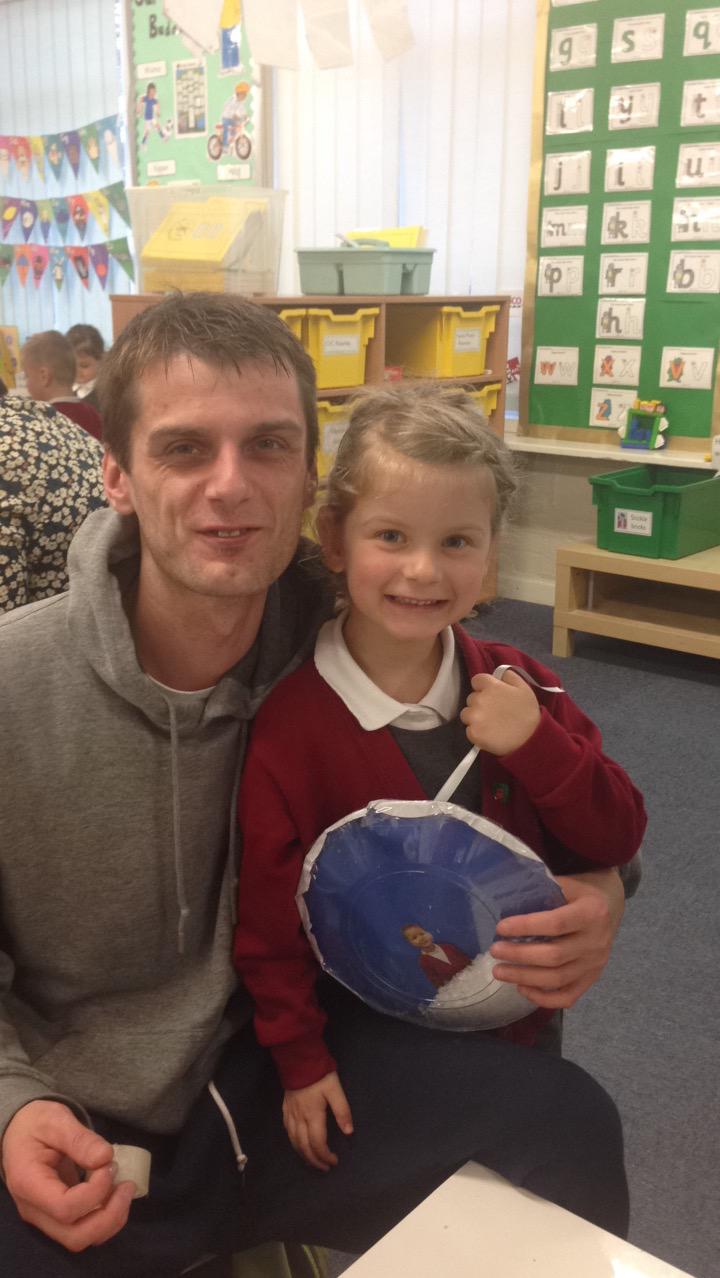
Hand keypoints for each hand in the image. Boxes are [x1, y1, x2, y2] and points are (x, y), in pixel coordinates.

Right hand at [2, 1100, 135, 1251]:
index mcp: (29, 1184)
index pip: (65, 1208)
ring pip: (81, 1238)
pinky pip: (83, 1229)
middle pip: (75, 1236)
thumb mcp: (55, 1120)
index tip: (109, 1164)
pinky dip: (106, 1217)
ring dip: (111, 1220)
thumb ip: (79, 1139)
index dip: (95, 1192)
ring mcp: (45, 1217)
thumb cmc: (35, 1123)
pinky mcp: (57, 1217)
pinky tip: (115, 1192)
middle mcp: (34, 1210)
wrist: (19, 1132)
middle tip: (127, 1185)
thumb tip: (105, 1158)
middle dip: (109, 1216)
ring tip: (124, 1188)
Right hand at [282, 1072, 353, 1171]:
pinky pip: (288, 1133)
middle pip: (304, 1148)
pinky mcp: (285, 1110)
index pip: (317, 1144)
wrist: (298, 1060)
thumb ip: (342, 1111)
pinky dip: (294, 1144)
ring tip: (313, 1161)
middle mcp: (299, 1119)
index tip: (334, 1161)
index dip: (325, 1156)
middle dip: (314, 1161)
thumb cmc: (319, 1075)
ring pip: (294, 1143)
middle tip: (325, 1168)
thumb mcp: (336, 1090)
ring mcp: (290, 1115)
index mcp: (313, 1115)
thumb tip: (349, 1132)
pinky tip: (299, 1145)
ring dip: (303, 1155)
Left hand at [460, 670, 539, 755]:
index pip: (476, 680)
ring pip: (467, 714)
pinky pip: (468, 730)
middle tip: (494, 712)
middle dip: (480, 704)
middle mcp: (479, 700)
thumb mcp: (523, 687)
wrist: (530, 739)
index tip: (491, 695)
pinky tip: (489, 734)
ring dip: (475, 718)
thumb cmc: (528, 713)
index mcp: (491, 686)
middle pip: (471, 698)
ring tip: (491, 724)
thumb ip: (508, 676)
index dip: (483, 687)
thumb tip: (498, 673)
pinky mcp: (473, 733)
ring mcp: (474, 717)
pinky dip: (476, 732)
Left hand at [489, 870, 624, 1008]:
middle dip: (520, 955)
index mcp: (592, 912)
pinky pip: (568, 997)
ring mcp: (595, 963)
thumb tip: (503, 896)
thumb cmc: (580, 892)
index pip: (556, 923)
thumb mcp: (567, 883)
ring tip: (499, 971)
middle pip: (555, 956)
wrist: (610, 905)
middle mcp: (597, 941)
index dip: (526, 927)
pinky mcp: (592, 979)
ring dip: (524, 977)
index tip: (500, 928)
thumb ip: (543, 890)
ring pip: (558, 979)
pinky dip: (543, 998)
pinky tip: (522, 988)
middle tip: (494, 951)